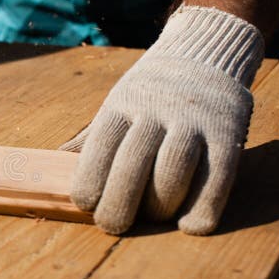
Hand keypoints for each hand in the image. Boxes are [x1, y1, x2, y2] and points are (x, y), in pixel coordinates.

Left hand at [61, 6, 263, 234]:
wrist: (203, 53)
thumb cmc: (148, 95)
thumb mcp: (115, 106)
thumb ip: (90, 139)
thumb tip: (50, 168)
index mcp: (120, 105)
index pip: (99, 146)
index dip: (90, 180)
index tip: (86, 205)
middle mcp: (155, 110)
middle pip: (133, 163)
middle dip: (119, 202)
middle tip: (112, 225)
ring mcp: (193, 120)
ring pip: (173, 169)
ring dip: (160, 205)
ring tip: (153, 218)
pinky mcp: (227, 131)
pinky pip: (218, 174)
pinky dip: (204, 206)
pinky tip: (190, 226)